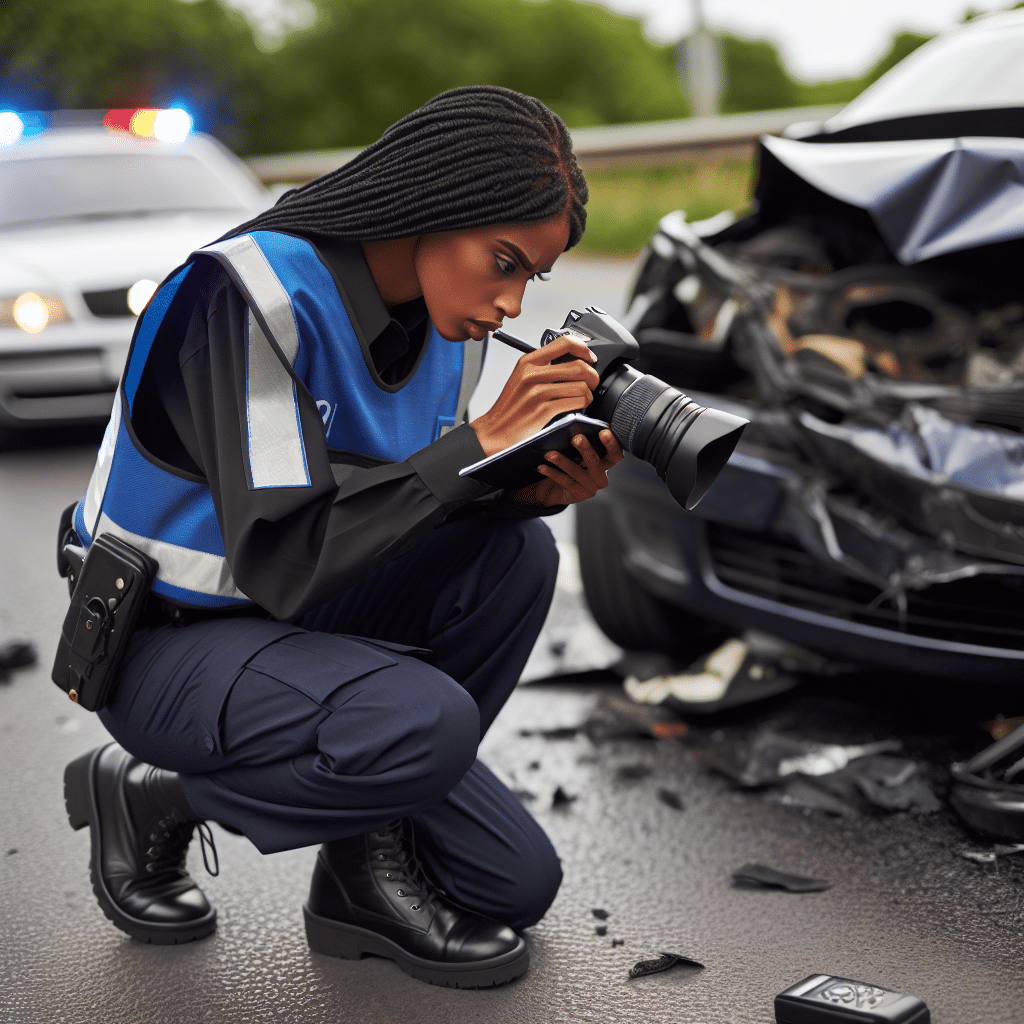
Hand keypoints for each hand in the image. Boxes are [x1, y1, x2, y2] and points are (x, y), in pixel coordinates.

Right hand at [469, 334, 599, 455]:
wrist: (495, 431)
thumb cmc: (511, 407)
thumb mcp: (521, 378)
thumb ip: (542, 367)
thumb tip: (572, 361)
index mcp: (527, 362)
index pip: (564, 343)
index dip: (583, 349)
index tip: (590, 358)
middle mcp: (532, 374)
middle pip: (578, 366)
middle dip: (592, 376)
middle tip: (593, 382)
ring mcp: (537, 392)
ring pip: (580, 385)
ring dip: (589, 393)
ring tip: (585, 397)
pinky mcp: (543, 410)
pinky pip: (575, 402)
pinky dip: (583, 404)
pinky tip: (579, 406)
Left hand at [508, 429, 623, 507]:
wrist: (554, 488)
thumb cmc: (567, 462)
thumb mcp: (573, 451)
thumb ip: (577, 441)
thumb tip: (567, 427)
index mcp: (605, 463)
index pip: (615, 455)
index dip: (611, 444)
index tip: (603, 432)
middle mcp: (601, 477)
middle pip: (596, 463)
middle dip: (586, 450)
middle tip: (576, 438)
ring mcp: (591, 488)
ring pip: (577, 473)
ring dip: (562, 461)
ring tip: (549, 454)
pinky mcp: (579, 496)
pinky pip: (566, 483)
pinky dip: (553, 473)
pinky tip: (542, 467)